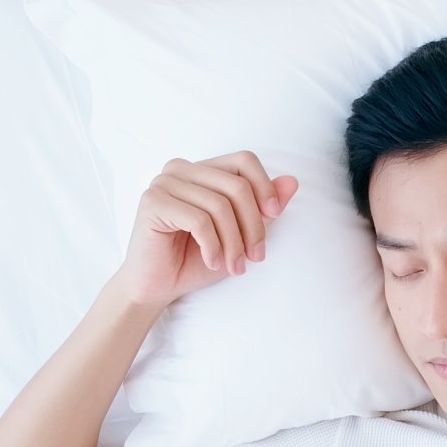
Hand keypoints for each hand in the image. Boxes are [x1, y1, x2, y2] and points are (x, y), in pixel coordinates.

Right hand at [110, 151, 299, 306]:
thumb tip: (293, 182)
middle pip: (236, 186)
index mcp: (203, 170)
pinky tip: (212, 262)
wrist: (158, 287)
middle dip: (253, 226)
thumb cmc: (196, 259)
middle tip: (255, 257)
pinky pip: (199, 220)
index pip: (244, 160)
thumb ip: (264, 208)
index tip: (275, 215)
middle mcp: (181, 169)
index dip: (265, 186)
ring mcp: (164, 182)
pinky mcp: (153, 202)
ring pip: (219, 205)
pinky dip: (212, 246)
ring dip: (233, 243)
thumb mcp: (240, 234)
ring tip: (234, 266)